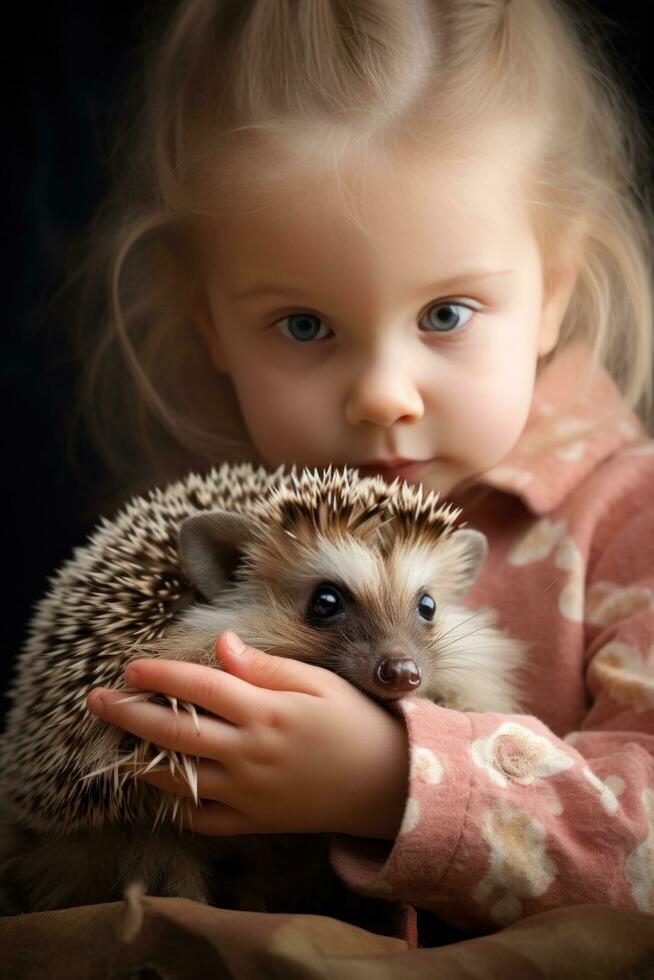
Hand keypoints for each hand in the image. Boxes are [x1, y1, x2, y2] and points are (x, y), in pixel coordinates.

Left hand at [85, 630, 409, 838]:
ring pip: (179, 779)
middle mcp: (250, 753)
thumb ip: (265, 666)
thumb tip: (222, 643)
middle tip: (96, 701)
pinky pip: (204, 818)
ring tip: (118, 745)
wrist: (389, 784)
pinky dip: (180, 804)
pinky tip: (168, 786)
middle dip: (129, 715)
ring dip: (141, 761)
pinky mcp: (255, 822)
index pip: (199, 688)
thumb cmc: (356, 721)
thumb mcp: (318, 682)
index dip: (160, 676)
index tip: (130, 667)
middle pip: (174, 733)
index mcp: (266, 712)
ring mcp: (249, 793)